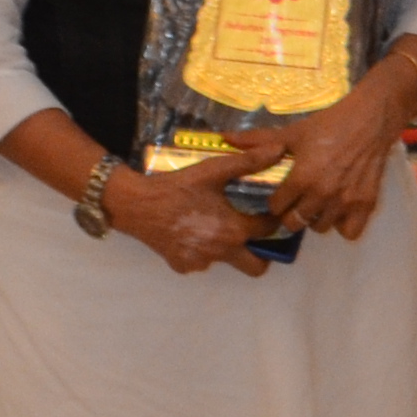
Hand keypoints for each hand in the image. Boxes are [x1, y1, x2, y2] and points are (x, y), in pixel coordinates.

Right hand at [105, 148, 273, 277]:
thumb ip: (249, 162)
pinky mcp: (183, 266)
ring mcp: (201, 263)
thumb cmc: (178, 186)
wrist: (136, 205)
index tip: (268, 213)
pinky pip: (201, 262)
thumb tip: (279, 149)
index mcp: (234, 230)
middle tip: (254, 235)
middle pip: (256, 267)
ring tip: (213, 224)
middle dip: (262, 254)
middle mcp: (221, 252)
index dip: (272, 220)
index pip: (268, 231)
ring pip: (226, 262)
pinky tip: (190, 230)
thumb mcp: (214, 170)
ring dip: (226, 248)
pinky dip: (201, 250)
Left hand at [231, 70, 416, 240]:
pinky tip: (339, 210)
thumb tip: (224, 138)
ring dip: (316, 219)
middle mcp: (322, 194)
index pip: (276, 207)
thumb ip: (259, 140)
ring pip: (320, 228)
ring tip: (318, 203)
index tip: (281, 194)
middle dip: (292, 214)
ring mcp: (345, 202)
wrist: (370, 119)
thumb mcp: (293, 131)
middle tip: (297, 202)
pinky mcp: (365, 205)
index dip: (275, 201)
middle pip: (295, 223)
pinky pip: (349, 232)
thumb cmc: (329, 124)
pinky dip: (342, 225)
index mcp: (301, 178)